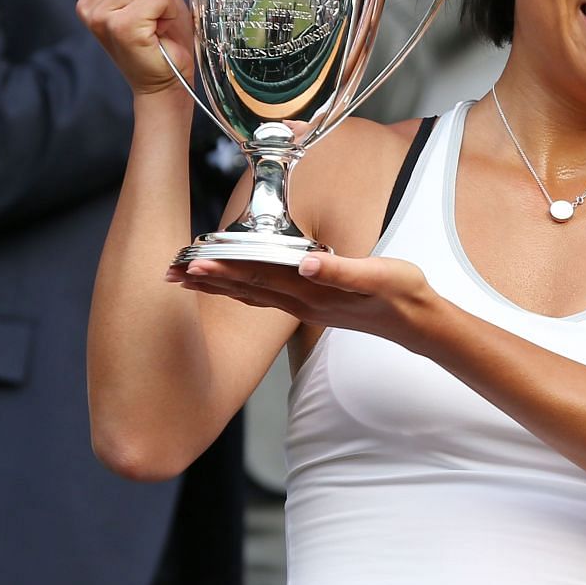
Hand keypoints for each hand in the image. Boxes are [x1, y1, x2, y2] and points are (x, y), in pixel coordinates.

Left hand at [171, 252, 443, 349]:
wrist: (416, 322)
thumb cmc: (400, 293)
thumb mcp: (378, 276)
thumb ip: (340, 270)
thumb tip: (304, 263)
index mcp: (313, 290)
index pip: (260, 276)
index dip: (225, 268)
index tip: (193, 263)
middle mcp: (302, 301)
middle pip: (246, 289)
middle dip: (207, 280)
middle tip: (170, 273)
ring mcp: (304, 307)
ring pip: (251, 296)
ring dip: (218, 287)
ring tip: (186, 279)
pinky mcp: (310, 307)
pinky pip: (265, 299)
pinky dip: (241, 291)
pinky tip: (230, 287)